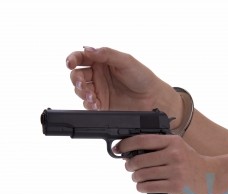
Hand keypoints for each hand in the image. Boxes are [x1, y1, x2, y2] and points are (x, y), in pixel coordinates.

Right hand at [66, 47, 182, 127]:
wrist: (152, 99)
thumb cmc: (142, 78)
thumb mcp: (126, 61)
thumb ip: (106, 54)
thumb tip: (88, 49)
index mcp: (102, 61)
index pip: (81, 58)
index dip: (72, 59)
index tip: (70, 63)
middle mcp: (98, 76)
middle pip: (77, 75)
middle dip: (76, 79)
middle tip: (82, 83)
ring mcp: (99, 91)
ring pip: (80, 91)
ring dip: (82, 93)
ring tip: (92, 96)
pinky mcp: (101, 105)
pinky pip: (88, 105)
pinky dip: (89, 104)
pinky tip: (96, 104)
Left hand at [115, 134, 210, 193]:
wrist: (210, 176)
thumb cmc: (189, 161)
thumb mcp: (177, 147)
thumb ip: (158, 147)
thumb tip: (131, 151)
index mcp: (172, 142)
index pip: (142, 140)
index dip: (126, 144)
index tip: (118, 149)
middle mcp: (174, 155)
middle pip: (139, 160)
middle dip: (129, 165)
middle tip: (129, 167)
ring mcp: (175, 171)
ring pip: (142, 175)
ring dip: (135, 178)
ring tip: (137, 177)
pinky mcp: (175, 186)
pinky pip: (148, 187)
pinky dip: (141, 187)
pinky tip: (142, 186)